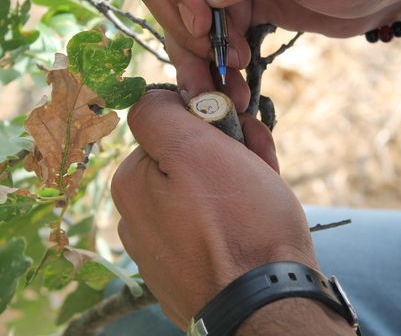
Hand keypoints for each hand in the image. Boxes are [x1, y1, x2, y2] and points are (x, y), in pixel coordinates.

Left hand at [111, 90, 317, 328]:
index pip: (168, 126)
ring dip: (238, 176)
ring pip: (204, 190)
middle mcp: (138, 216)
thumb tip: (153, 98)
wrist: (268, 302)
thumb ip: (161, 115)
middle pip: (189, 158)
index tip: (238, 128)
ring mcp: (164, 247)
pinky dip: (235, 212)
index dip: (209, 119)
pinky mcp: (190, 269)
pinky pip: (211, 224)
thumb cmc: (239, 222)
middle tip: (260, 156)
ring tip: (266, 187)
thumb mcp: (196, 149)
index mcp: (132, 183)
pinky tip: (258, 217)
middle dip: (228, 148)